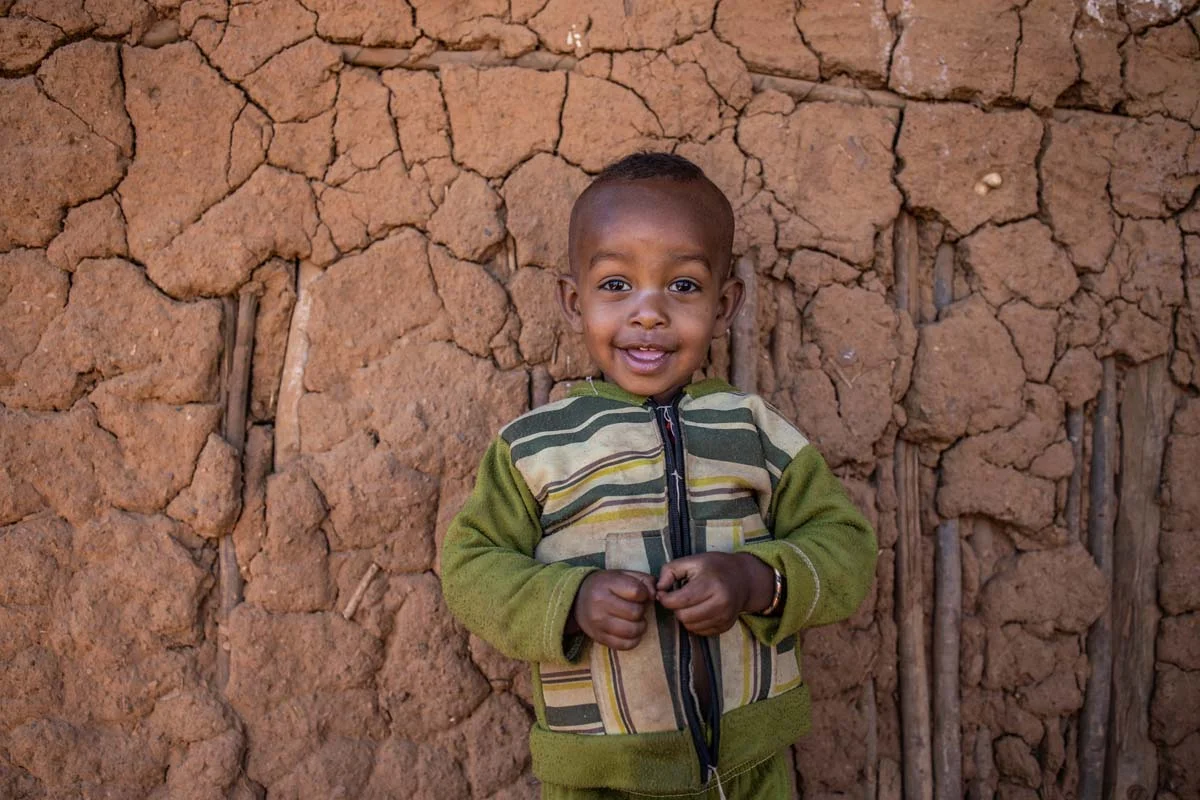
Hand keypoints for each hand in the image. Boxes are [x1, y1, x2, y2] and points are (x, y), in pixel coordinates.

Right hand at [568, 569, 656, 650]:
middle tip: (636, 608)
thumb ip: (642, 579)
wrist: (577, 598)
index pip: (637, 591)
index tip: (640, 595)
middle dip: (641, 610)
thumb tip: (655, 594)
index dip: (644, 594)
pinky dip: (633, 640)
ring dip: (640, 626)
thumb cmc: (605, 585)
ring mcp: (598, 623)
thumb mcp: (621, 574)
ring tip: (636, 621)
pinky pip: (624, 645)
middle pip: (636, 612)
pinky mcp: (599, 638)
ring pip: (632, 630)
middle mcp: (600, 603)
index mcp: (607, 583)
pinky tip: (631, 632)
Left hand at [656, 552, 774, 636]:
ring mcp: (725, 617)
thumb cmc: (715, 567)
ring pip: (690, 627)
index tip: (663, 593)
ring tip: (688, 603)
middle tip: (677, 598)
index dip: (665, 599)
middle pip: (684, 616)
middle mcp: (721, 603)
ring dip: (684, 617)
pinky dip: (694, 623)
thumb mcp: (692, 561)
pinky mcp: (726, 626)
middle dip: (675, 608)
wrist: (744, 579)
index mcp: (711, 585)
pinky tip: (698, 610)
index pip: (679, 600)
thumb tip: (658, 589)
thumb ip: (670, 571)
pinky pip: (700, 632)